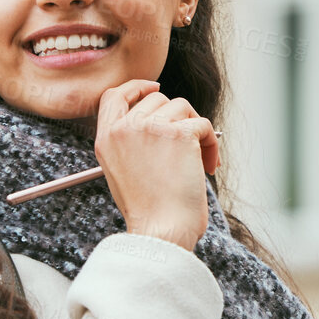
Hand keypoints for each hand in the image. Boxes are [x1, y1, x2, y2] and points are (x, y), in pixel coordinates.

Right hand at [95, 78, 219, 251]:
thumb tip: (157, 119)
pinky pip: (203, 124)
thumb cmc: (148, 211)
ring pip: (182, 108)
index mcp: (107, 138)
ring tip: (198, 159)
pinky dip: (211, 144)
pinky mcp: (179, 133)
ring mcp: (151, 128)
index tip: (154, 89)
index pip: (114, 95)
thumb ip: (130, 141)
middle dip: (176, 117)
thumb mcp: (121, 171)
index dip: (136, 87)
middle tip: (186, 145)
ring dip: (195, 130)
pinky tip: (208, 166)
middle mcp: (124, 129)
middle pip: (156, 98)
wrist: (161, 230)